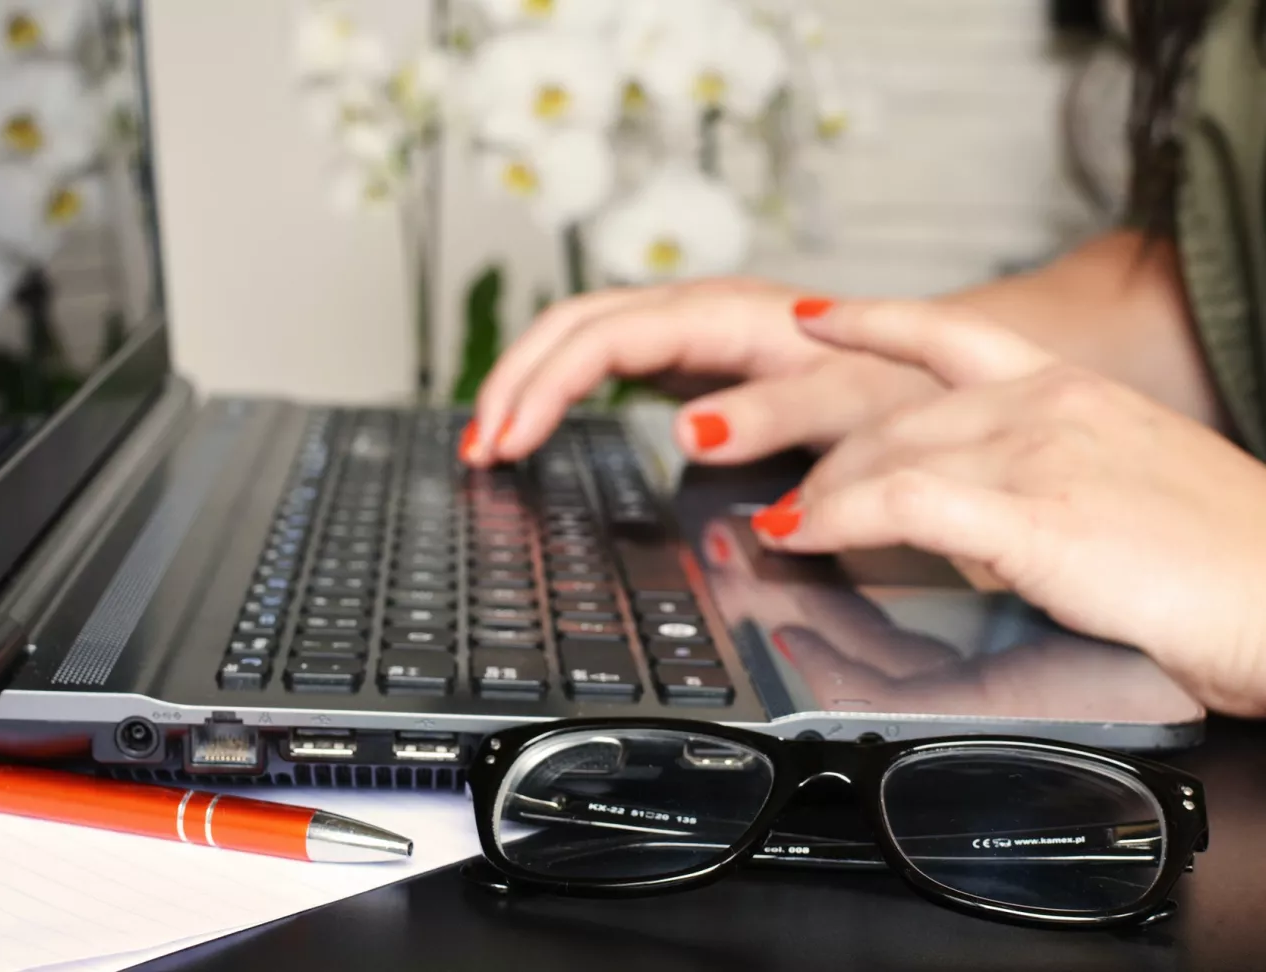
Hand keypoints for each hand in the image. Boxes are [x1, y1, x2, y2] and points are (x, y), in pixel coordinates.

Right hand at [460, 278, 940, 465]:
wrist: (931, 361)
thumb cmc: (896, 384)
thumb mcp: (849, 405)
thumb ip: (774, 413)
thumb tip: (687, 429)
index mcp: (726, 316)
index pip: (603, 340)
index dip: (544, 389)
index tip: (508, 445)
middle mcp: (697, 310)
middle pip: (572, 325)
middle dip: (514, 383)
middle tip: (478, 451)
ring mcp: (690, 329)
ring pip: (579, 334)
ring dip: (526, 382)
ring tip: (489, 438)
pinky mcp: (691, 354)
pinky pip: (603, 357)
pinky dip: (559, 389)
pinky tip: (538, 422)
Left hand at [748, 301, 1265, 715]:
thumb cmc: (1228, 562)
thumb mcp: (1126, 487)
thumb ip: (1049, 478)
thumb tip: (984, 511)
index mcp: (1073, 390)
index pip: (950, 335)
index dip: (871, 321)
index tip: (817, 319)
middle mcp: (1049, 404)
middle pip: (897, 415)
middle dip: (832, 461)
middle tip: (793, 496)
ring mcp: (1040, 454)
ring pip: (888, 454)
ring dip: (821, 495)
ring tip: (786, 525)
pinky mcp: (1035, 516)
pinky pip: (903, 504)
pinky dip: (836, 518)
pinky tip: (804, 534)